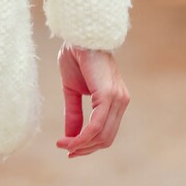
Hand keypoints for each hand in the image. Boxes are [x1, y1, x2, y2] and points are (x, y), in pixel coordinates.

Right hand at [56, 43, 129, 157]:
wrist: (79, 34)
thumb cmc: (76, 56)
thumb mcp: (72, 90)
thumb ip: (75, 113)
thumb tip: (70, 137)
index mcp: (116, 99)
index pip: (106, 131)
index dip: (88, 144)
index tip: (68, 148)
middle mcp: (121, 100)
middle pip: (106, 138)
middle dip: (85, 148)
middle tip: (66, 151)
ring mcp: (118, 99)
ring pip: (102, 135)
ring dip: (82, 145)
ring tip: (64, 145)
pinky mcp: (108, 96)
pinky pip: (97, 125)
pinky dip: (83, 137)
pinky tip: (70, 140)